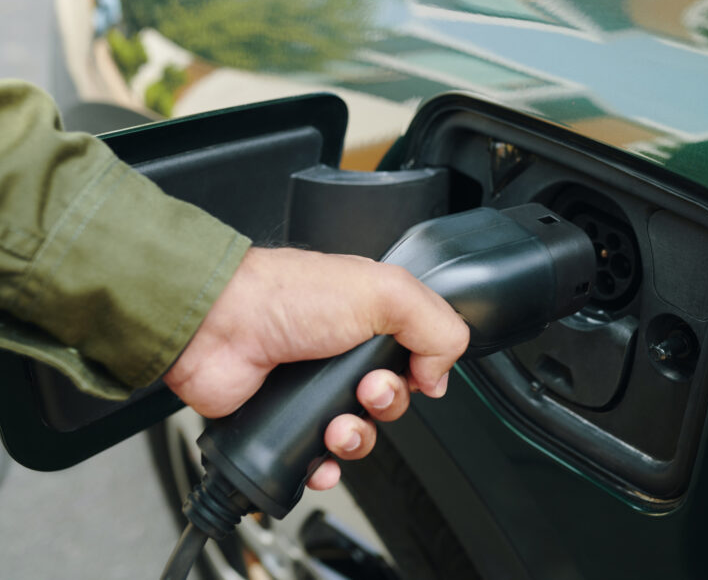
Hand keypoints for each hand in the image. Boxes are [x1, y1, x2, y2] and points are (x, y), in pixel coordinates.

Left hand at [163, 247, 468, 489]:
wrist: (216, 327)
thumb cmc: (285, 296)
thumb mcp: (385, 291)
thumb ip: (436, 326)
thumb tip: (440, 375)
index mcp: (372, 317)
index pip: (419, 356)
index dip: (421, 372)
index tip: (412, 372)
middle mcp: (344, 353)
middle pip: (393, 401)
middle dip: (387, 405)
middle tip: (365, 390)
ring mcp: (313, 389)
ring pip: (359, 435)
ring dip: (357, 439)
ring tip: (335, 424)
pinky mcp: (285, 422)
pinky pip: (318, 461)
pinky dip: (325, 467)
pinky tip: (320, 458)